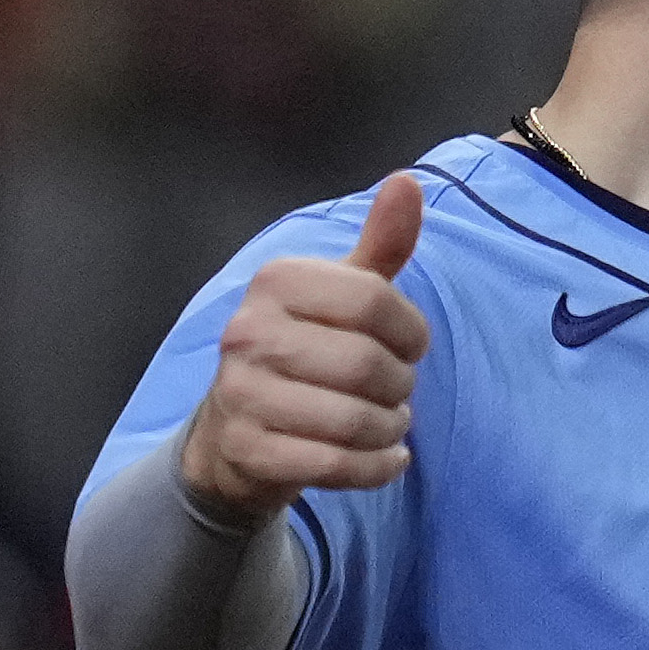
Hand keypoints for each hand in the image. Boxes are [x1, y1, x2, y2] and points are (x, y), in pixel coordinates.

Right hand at [180, 174, 428, 526]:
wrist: (236, 432)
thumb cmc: (307, 350)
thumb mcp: (341, 294)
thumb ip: (381, 245)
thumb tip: (408, 182)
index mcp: (276, 283)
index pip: (376, 301)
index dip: (411, 332)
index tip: (408, 345)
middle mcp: (247, 332)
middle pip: (369, 366)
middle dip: (400, 387)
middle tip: (393, 391)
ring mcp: (240, 393)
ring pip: (356, 420)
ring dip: (390, 429)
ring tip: (385, 422)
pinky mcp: (247, 450)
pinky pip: (338, 465)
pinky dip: (378, 468)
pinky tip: (385, 459)